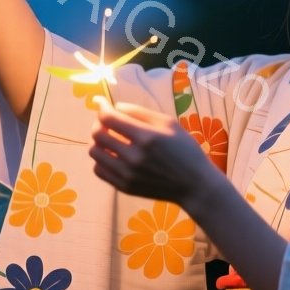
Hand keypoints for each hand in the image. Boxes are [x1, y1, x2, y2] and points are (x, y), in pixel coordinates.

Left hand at [88, 99, 224, 205]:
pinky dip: (101, 160)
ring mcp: (127, 174)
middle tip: (107, 121)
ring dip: (98, 142)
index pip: (109, 118)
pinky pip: (99, 171)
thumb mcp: (169, 123)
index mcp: (145, 137)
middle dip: (99, 123)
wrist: (194, 185)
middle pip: (98, 134)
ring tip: (109, 139)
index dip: (101, 107)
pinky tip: (112, 156)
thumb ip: (140, 112)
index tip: (101, 102)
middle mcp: (133, 156)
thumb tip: (116, 107)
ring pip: (94, 153)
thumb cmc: (185, 150)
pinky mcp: (124, 187)